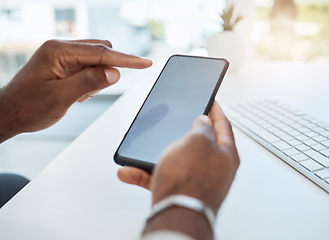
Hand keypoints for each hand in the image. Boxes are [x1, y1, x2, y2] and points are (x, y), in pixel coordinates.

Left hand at [0, 39, 151, 142]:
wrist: (9, 113)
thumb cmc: (27, 106)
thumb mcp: (60, 97)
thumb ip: (88, 83)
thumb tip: (115, 72)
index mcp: (58, 51)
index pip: (101, 53)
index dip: (126, 60)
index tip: (145, 63)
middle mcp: (61, 50)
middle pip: (100, 52)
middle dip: (109, 69)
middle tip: (97, 90)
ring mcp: (62, 58)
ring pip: (95, 62)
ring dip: (97, 79)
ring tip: (80, 96)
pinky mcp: (64, 67)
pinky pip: (87, 69)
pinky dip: (91, 82)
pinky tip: (78, 95)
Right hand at [118, 101, 238, 211]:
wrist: (176, 215)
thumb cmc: (190, 179)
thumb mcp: (197, 140)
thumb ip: (202, 127)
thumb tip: (203, 122)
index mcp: (225, 154)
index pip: (223, 125)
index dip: (215, 110)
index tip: (211, 100)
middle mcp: (213, 168)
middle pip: (199, 142)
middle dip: (185, 130)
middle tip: (180, 118)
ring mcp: (196, 180)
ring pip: (175, 159)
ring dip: (158, 152)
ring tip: (147, 146)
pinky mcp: (178, 191)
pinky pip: (160, 177)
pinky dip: (145, 173)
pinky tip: (129, 171)